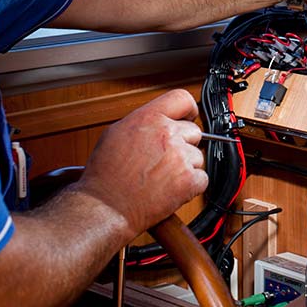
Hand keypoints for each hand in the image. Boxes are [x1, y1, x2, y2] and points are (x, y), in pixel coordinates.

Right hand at [77, 89, 207, 233]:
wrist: (105, 207)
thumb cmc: (105, 176)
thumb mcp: (116, 133)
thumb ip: (144, 122)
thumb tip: (160, 121)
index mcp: (149, 118)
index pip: (182, 99)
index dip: (188, 110)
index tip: (188, 118)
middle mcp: (167, 134)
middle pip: (194, 131)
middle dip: (183, 145)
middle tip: (164, 160)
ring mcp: (180, 157)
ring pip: (198, 157)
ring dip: (185, 167)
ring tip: (161, 178)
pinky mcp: (188, 180)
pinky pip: (202, 178)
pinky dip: (191, 186)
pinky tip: (170, 189)